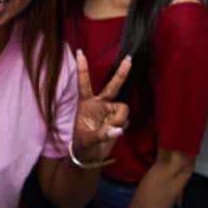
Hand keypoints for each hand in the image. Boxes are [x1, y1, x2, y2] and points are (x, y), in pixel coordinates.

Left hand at [72, 49, 130, 164]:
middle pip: (112, 86)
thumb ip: (102, 135)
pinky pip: (125, 119)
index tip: (79, 51)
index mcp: (86, 103)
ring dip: (119, 119)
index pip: (84, 83)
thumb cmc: (83, 143)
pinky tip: (114, 132)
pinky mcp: (118, 118)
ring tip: (110, 130)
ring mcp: (109, 110)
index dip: (82, 69)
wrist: (90, 155)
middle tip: (129, 58)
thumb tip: (118, 130)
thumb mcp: (88, 140)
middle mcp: (99, 103)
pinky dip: (121, 126)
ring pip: (123, 108)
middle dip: (121, 73)